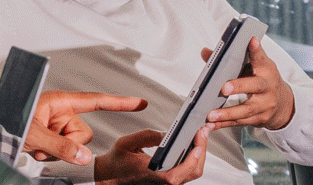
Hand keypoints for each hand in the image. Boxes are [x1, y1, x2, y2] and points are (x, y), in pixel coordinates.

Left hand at [0, 92, 146, 166]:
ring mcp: (50, 125)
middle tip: (43, 142)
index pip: (95, 101)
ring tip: (32, 144)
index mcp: (58, 101)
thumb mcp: (33, 134)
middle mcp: (57, 112)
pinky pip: (58, 151)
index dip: (119, 102)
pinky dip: (47, 154)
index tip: (139, 102)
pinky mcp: (43, 136)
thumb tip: (84, 156)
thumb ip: (61, 147)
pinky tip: (30, 149)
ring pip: (71, 145)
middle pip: (82, 133)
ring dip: (54, 151)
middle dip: (67, 144)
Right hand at [94, 126, 211, 184]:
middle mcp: (162, 182)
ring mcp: (167, 182)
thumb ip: (148, 136)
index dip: (192, 159)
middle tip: (202, 132)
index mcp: (151, 175)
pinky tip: (191, 145)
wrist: (110, 175)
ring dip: (199, 155)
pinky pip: (187, 171)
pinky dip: (193, 158)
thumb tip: (168, 134)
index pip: (178, 174)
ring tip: (198, 136)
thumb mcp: (126, 143)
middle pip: (193, 172)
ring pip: (192, 173)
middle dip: (201, 151)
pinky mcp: (168, 180)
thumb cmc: (117, 161)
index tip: (197, 142)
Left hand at [203, 37, 294, 129]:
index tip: (251, 40)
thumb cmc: (262, 79)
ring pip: (245, 110)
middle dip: (239, 87)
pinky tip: (211, 125)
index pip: (260, 58)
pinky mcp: (259, 119)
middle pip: (254, 86)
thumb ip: (230, 58)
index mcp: (266, 70)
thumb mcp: (252, 66)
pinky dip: (224, 124)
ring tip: (211, 115)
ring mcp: (264, 105)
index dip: (256, 50)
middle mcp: (267, 87)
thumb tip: (205, 52)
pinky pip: (239, 122)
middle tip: (224, 88)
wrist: (283, 104)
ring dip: (227, 113)